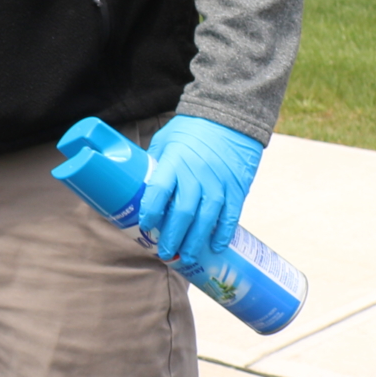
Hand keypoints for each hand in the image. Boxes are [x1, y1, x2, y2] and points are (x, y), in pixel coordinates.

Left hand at [139, 114, 263, 264]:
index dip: (151, 212)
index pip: (158, 191)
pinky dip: (223, 233)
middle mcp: (196, 174)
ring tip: (185, 258)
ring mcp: (218, 183)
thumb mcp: (164, 141)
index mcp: (173, 162)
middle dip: (173, 237)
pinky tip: (215, 247)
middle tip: (164, 254)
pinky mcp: (236, 188)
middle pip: (183, 212)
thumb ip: (156, 166)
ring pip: (206, 218)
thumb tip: (139, 190)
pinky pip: (230, 216)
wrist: (227, 117)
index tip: (145, 227)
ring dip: (195, 242)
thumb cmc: (189, 130)